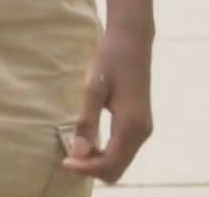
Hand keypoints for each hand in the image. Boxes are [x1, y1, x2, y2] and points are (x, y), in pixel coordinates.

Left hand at [61, 29, 153, 182]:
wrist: (132, 40)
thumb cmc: (110, 58)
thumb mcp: (93, 87)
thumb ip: (87, 120)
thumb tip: (79, 152)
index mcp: (131, 125)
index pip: (110, 163)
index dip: (86, 168)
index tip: (64, 160)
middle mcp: (142, 132)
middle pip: (117, 169)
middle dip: (92, 168)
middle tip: (69, 155)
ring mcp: (143, 129)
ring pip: (121, 161)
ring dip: (98, 161)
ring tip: (76, 147)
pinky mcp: (140, 123)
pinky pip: (123, 150)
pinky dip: (106, 153)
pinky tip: (90, 140)